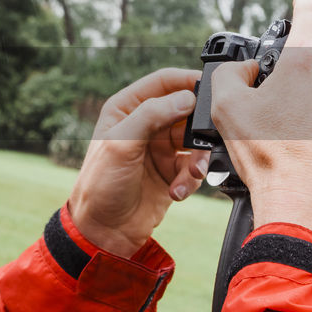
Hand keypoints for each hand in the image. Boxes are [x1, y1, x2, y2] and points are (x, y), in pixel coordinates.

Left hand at [67, 68, 210, 256]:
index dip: (188, 80)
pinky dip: (191, 179)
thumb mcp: (121, 143)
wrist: (103, 232)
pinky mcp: (171, 172)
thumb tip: (187, 97)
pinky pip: (194, 167)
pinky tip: (178, 191)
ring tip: (192, 173)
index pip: (164, 81)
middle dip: (199, 126)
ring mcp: (160, 148)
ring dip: (198, 157)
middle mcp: (145, 124)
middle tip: (206, 138)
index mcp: (127, 108)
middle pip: (186, 110)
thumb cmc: (99, 185)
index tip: (211, 86)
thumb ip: (152, 114)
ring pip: (194, 140)